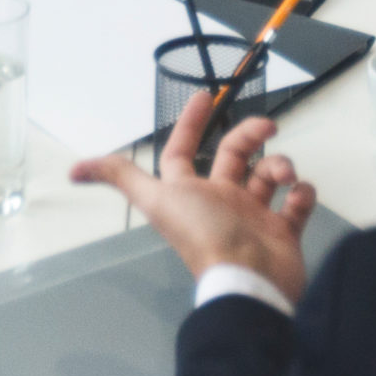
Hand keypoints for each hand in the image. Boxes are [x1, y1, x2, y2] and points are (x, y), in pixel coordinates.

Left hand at [70, 93, 316, 303]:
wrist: (249, 279)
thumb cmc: (204, 236)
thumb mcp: (157, 199)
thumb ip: (120, 177)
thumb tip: (73, 170)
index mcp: (190, 192)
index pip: (183, 151)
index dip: (189, 123)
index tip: (204, 96)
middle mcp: (220, 202)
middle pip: (233, 156)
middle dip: (250, 135)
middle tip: (268, 127)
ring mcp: (253, 217)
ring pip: (267, 176)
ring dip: (279, 165)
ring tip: (284, 175)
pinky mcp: (283, 231)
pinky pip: (297, 203)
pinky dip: (302, 194)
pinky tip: (298, 194)